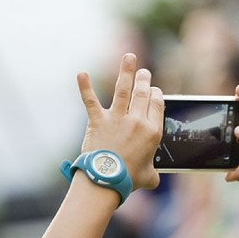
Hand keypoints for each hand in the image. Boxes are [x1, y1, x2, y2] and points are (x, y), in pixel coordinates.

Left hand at [77, 53, 163, 189]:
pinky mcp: (98, 121)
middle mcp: (136, 121)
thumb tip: (154, 179)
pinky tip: (81, 73)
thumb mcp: (149, 177)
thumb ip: (153, 173)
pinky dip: (84, 87)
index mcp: (152, 131)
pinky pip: (90, 101)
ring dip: (126, 71)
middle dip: (144, 79)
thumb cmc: (128, 180)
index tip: (153, 90)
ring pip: (123, 89)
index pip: (157, 103)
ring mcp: (117, 119)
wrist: (106, 180)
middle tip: (143, 71)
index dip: (156, 93)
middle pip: (143, 92)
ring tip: (129, 57)